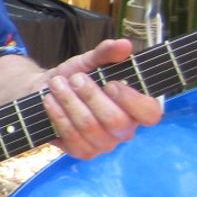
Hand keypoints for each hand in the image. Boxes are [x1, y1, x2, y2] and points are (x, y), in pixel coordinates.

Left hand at [38, 38, 164, 158]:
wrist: (46, 91)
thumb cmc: (75, 77)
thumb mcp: (89, 61)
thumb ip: (106, 54)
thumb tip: (124, 44)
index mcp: (135, 108)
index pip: (151, 113)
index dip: (133, 100)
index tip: (111, 83)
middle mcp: (124, 130)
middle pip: (116, 122)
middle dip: (91, 96)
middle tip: (76, 78)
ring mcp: (103, 144)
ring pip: (90, 128)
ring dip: (70, 102)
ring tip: (57, 84)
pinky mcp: (82, 151)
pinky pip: (72, 138)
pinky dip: (58, 115)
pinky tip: (50, 100)